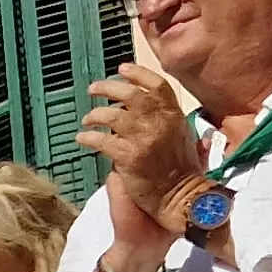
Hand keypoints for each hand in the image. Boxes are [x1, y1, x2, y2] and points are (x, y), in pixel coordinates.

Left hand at [80, 61, 203, 230]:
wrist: (181, 203)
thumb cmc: (185, 179)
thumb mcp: (189, 147)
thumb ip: (183, 132)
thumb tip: (189, 126)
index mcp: (175, 118)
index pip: (157, 86)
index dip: (137, 74)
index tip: (122, 69)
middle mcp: (160, 124)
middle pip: (130, 95)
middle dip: (108, 88)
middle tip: (93, 90)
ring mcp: (144, 140)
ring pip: (111, 116)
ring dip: (95, 115)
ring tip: (87, 120)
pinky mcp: (129, 158)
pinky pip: (101, 141)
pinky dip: (88, 137)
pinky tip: (81, 139)